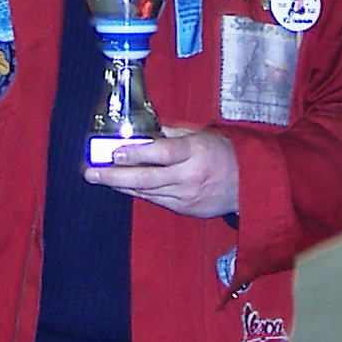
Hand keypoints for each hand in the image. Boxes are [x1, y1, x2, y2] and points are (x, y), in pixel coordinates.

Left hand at [85, 124, 238, 217]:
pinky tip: (122, 185)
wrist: (251, 186)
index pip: (162, 153)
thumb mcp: (203, 135)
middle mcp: (190, 177)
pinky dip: (138, 192)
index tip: (114, 152)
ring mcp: (187, 197)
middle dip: (115, 176)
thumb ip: (173, 134)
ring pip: (147, 192)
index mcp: (197, 152)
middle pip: (147, 178)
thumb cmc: (224, 153)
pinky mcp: (186, 210)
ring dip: (120, 185)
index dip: (137, 154)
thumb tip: (143, 131)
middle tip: (91, 172)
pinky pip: (156, 200)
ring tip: (99, 177)